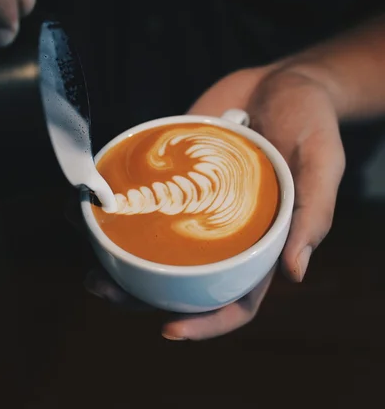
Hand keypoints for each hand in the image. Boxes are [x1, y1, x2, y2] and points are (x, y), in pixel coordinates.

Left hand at [81, 64, 344, 340]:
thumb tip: (295, 274)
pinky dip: (117, 199)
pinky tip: (91, 196)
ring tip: (85, 240)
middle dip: (138, 292)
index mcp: (260, 243)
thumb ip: (314, 213)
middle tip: (102, 286)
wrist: (281, 78)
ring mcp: (194, 202)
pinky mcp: (175, 171)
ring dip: (115, 248)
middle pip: (180, 279)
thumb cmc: (312, 121)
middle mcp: (223, 231)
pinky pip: (145, 194)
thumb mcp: (324, 162)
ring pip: (153, 241)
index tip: (167, 330)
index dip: (206, 323)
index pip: (236, 299)